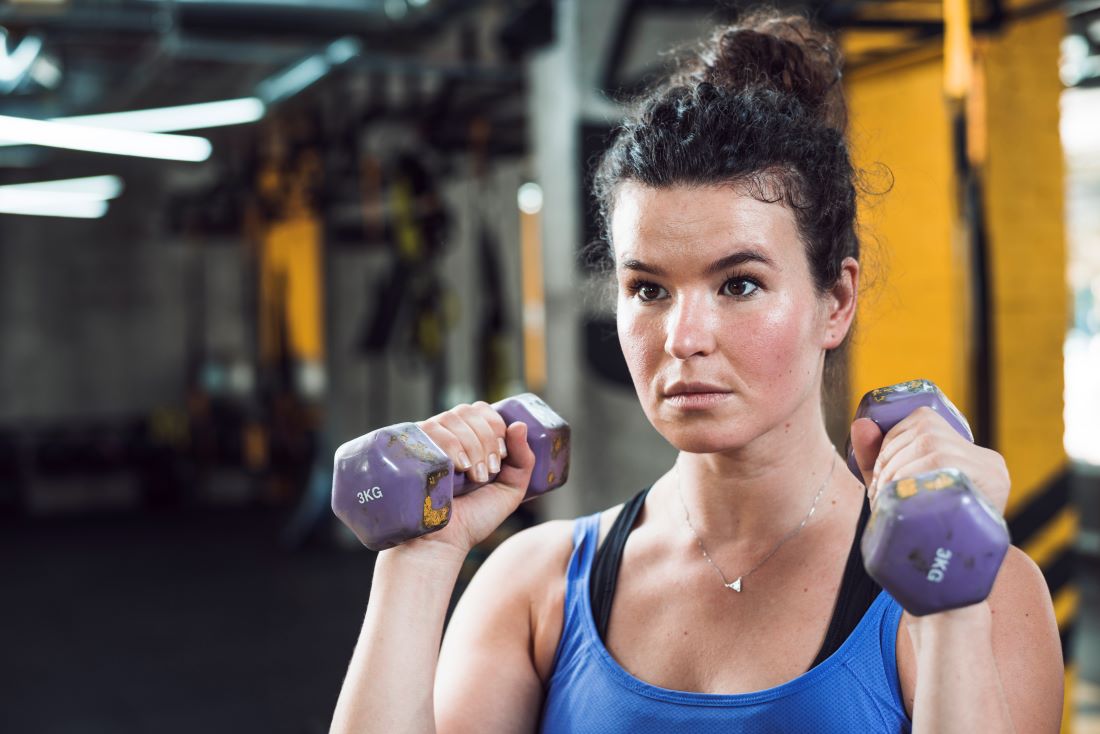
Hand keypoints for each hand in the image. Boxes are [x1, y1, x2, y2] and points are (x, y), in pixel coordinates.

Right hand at [410, 401, 536, 556]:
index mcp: (466, 440)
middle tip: (489, 471)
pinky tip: (458, 467)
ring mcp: (426, 441)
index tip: (502, 455)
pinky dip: (451, 444)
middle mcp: (445, 436)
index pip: (481, 410)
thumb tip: (520, 424)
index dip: (495, 425)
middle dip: (486, 437)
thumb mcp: (509, 490)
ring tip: (474, 476)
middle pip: (468, 411)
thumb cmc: (473, 519)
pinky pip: (431, 429)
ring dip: (471, 444)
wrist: (441, 543)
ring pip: (451, 417)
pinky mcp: (410, 449)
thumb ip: (523, 460)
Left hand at [849, 406, 1009, 514]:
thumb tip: (860, 424)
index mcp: (962, 448)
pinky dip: (915, 478)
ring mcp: (990, 468)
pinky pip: (943, 464)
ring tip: (887, 500)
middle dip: (890, 464)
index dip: (889, 446)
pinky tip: (905, 499)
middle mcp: (980, 453)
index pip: (920, 424)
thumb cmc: (923, 523)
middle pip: (924, 438)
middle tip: (878, 495)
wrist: (962, 569)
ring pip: (931, 449)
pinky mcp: (993, 481)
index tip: (877, 477)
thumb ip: (874, 456)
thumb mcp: (895, 485)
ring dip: (899, 473)